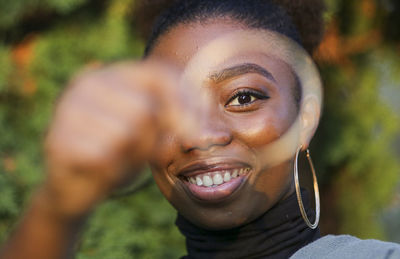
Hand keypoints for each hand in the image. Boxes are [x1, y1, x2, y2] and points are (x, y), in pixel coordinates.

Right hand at [41, 61, 181, 218]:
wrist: (76, 186)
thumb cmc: (120, 153)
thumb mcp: (153, 134)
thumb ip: (174, 122)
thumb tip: (197, 132)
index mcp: (113, 74)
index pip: (159, 75)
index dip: (184, 104)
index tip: (193, 134)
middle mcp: (88, 83)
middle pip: (145, 108)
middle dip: (154, 139)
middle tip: (147, 154)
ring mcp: (68, 109)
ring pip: (126, 133)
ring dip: (133, 157)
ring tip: (121, 160)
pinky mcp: (56, 139)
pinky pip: (104, 158)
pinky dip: (111, 171)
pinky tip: (100, 170)